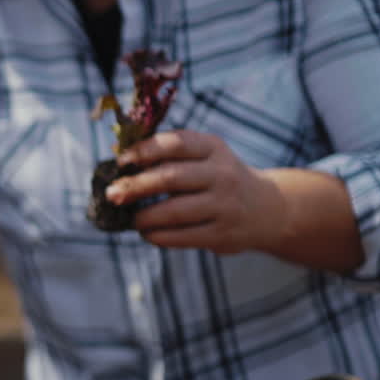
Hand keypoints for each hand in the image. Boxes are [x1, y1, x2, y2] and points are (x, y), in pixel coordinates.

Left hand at [106, 130, 286, 255]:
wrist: (268, 209)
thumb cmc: (219, 178)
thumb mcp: (206, 156)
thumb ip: (171, 155)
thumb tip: (120, 166)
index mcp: (214, 148)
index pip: (176, 143)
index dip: (144, 150)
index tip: (121, 162)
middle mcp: (222, 174)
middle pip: (170, 178)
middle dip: (135, 186)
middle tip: (112, 194)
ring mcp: (225, 205)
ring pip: (174, 211)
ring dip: (144, 217)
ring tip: (132, 219)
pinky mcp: (223, 234)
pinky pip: (183, 236)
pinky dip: (158, 236)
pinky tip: (148, 233)